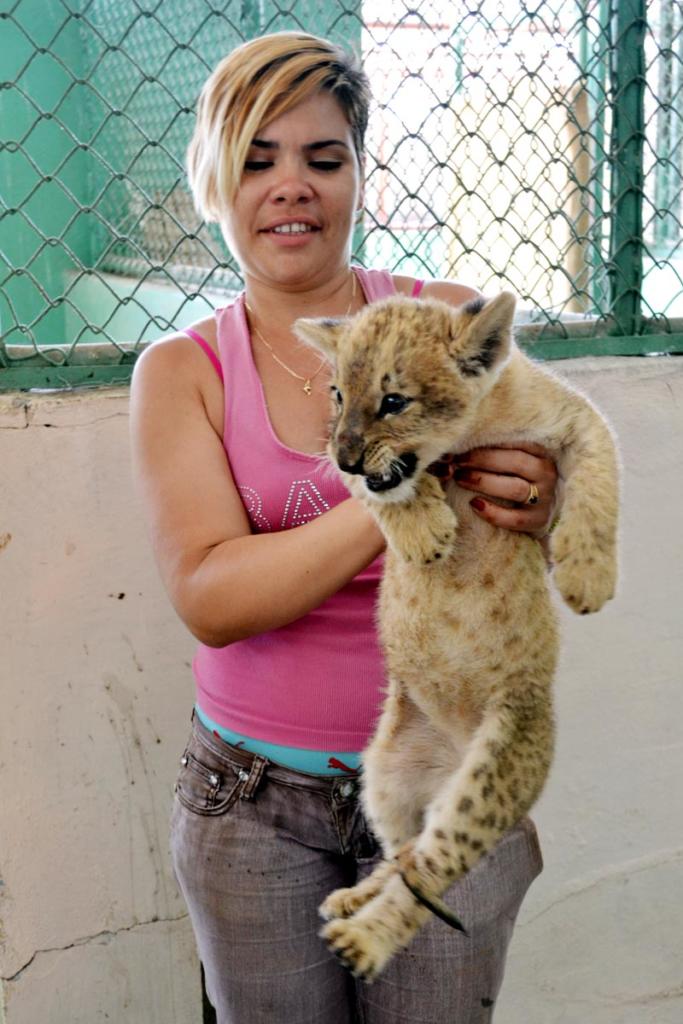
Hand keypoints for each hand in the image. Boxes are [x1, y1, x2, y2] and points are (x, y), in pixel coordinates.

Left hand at [441, 444, 559, 536]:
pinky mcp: (538, 521)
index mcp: (540, 452)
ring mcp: (545, 498)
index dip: (487, 442)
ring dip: (484, 482)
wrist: (541, 510)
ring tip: (460, 478)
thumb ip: (492, 452)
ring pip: (515, 489)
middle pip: (515, 462)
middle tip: (457, 461)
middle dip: (482, 460)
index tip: (462, 443)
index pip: (515, 441)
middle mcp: (546, 473)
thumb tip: (452, 451)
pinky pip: (514, 519)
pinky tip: (474, 504)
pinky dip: (493, 513)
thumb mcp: (513, 461)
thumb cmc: (517, 478)